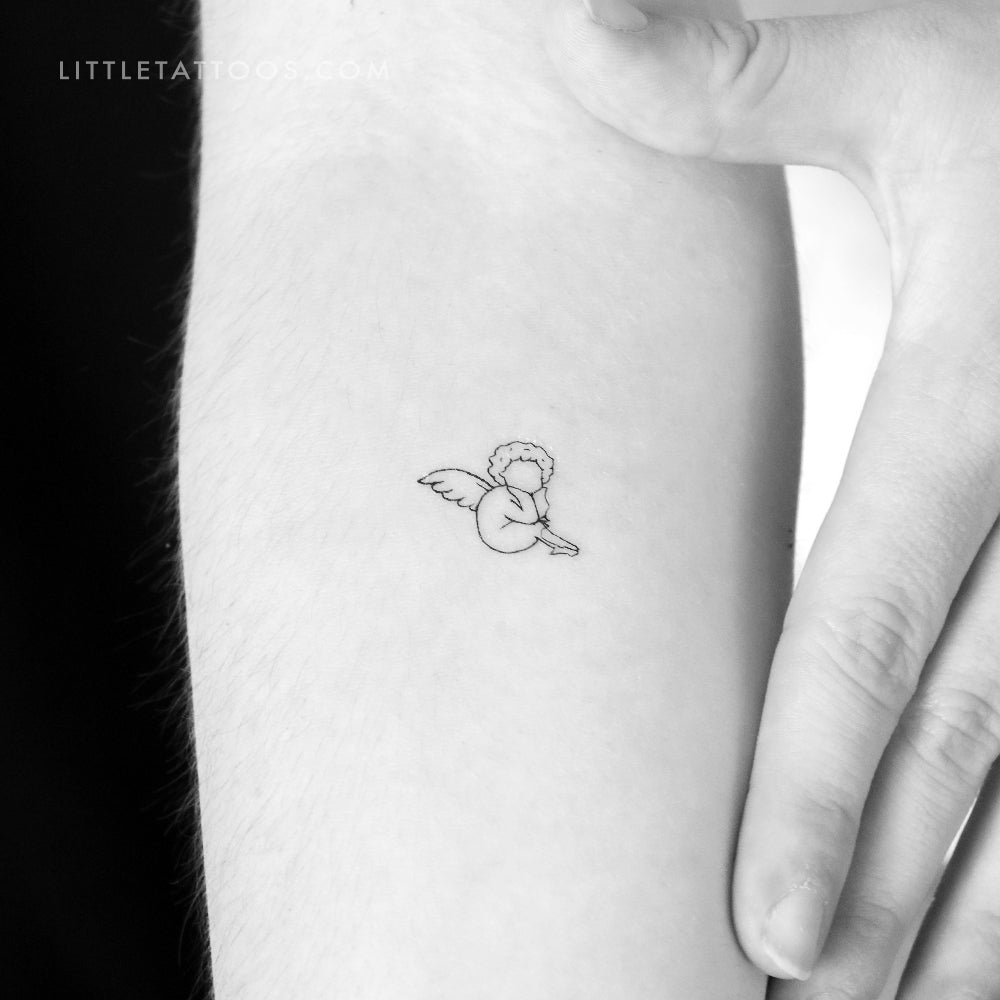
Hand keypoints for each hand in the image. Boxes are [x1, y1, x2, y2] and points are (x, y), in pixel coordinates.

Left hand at [546, 1, 999, 996]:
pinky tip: (995, 918)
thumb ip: (750, 73)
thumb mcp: (930, 68)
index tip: (757, 927)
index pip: (877, 633)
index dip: (812, 786)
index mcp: (992, 399)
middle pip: (976, 749)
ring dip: (983, 909)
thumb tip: (567, 30)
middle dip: (893, 892)